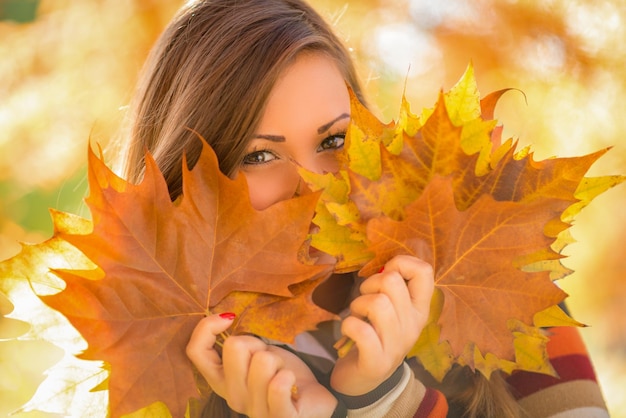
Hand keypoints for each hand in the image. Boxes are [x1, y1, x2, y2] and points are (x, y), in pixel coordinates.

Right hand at [186, 315, 337, 417]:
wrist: (311, 399)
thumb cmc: (280, 373)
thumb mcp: (256, 352)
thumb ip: (238, 343)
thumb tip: (226, 317)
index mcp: (222, 381)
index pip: (195, 351)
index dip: (207, 327)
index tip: (230, 318)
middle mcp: (233, 398)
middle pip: (234, 347)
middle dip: (258, 344)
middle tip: (270, 360)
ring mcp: (256, 412)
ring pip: (261, 362)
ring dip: (279, 361)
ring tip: (282, 373)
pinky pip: (277, 387)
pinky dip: (287, 376)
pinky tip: (292, 383)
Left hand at [330, 255, 433, 395]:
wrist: (364, 381)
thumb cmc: (374, 335)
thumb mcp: (390, 309)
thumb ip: (391, 287)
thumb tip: (385, 264)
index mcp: (419, 309)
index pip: (425, 272)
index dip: (401, 262)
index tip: (385, 273)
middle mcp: (413, 326)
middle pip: (392, 282)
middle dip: (369, 284)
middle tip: (364, 301)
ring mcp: (397, 346)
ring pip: (377, 303)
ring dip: (358, 305)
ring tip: (357, 317)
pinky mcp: (377, 362)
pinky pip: (362, 331)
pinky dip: (349, 325)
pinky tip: (349, 331)